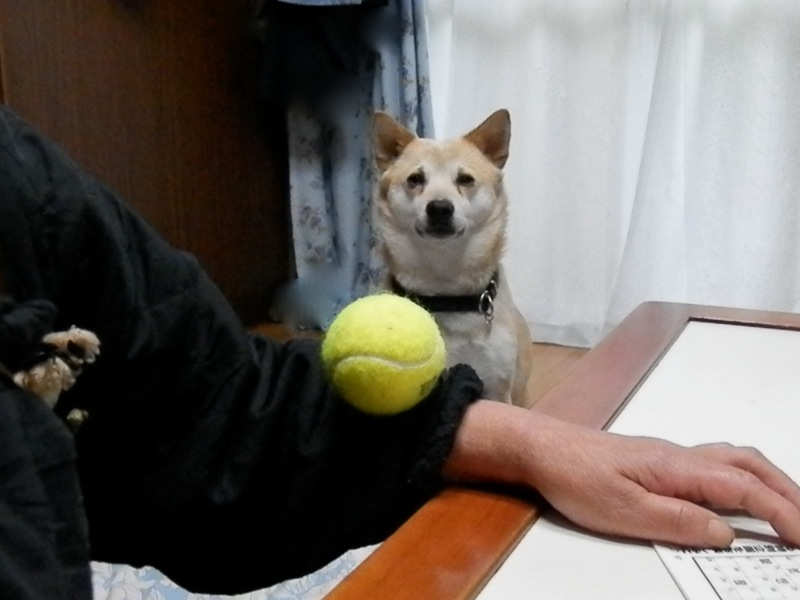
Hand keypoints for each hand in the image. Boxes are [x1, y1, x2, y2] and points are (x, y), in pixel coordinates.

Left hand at [444, 401, 799, 547]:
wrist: (541, 447)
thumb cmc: (575, 476)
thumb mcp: (624, 511)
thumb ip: (677, 523)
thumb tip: (725, 534)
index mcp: (677, 467)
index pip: (745, 488)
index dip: (783, 513)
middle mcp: (680, 456)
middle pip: (749, 465)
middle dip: (787, 493)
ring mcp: (670, 456)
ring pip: (734, 460)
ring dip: (767, 482)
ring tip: (785, 511)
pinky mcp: (657, 462)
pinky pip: (714, 464)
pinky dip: (743, 479)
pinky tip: (737, 498)